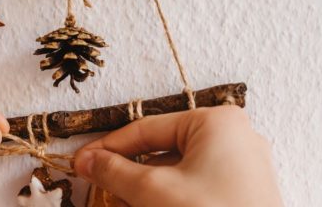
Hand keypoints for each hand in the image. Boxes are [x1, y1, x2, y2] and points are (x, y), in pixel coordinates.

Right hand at [74, 106, 282, 206]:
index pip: (146, 128)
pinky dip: (166, 197)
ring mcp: (239, 168)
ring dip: (143, 189)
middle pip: (161, 150)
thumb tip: (88, 161)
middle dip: (127, 172)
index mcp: (217, 123)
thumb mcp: (153, 191)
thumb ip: (115, 171)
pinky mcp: (238, 193)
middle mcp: (232, 139)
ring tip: (119, 203)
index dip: (108, 147)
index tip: (82, 162)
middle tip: (98, 184)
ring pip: (175, 171)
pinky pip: (192, 187)